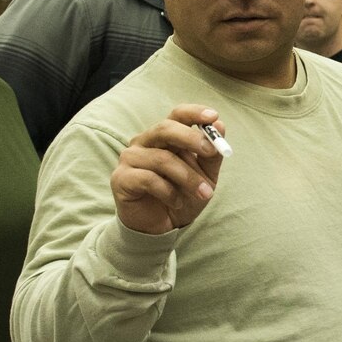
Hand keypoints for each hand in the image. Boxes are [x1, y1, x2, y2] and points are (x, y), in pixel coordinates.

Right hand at [111, 105, 225, 235]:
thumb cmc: (181, 196)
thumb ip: (212, 155)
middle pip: (165, 129)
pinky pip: (148, 179)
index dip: (194, 113)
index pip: (176, 115)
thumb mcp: (205, 177)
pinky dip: (168, 192)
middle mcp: (144, 142)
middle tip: (211, 150)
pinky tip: (176, 202)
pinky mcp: (121, 178)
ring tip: (204, 194)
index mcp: (164, 137)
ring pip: (162, 159)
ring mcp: (130, 158)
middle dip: (191, 138)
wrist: (161, 228)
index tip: (214, 116)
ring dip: (188, 177)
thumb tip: (220, 125)